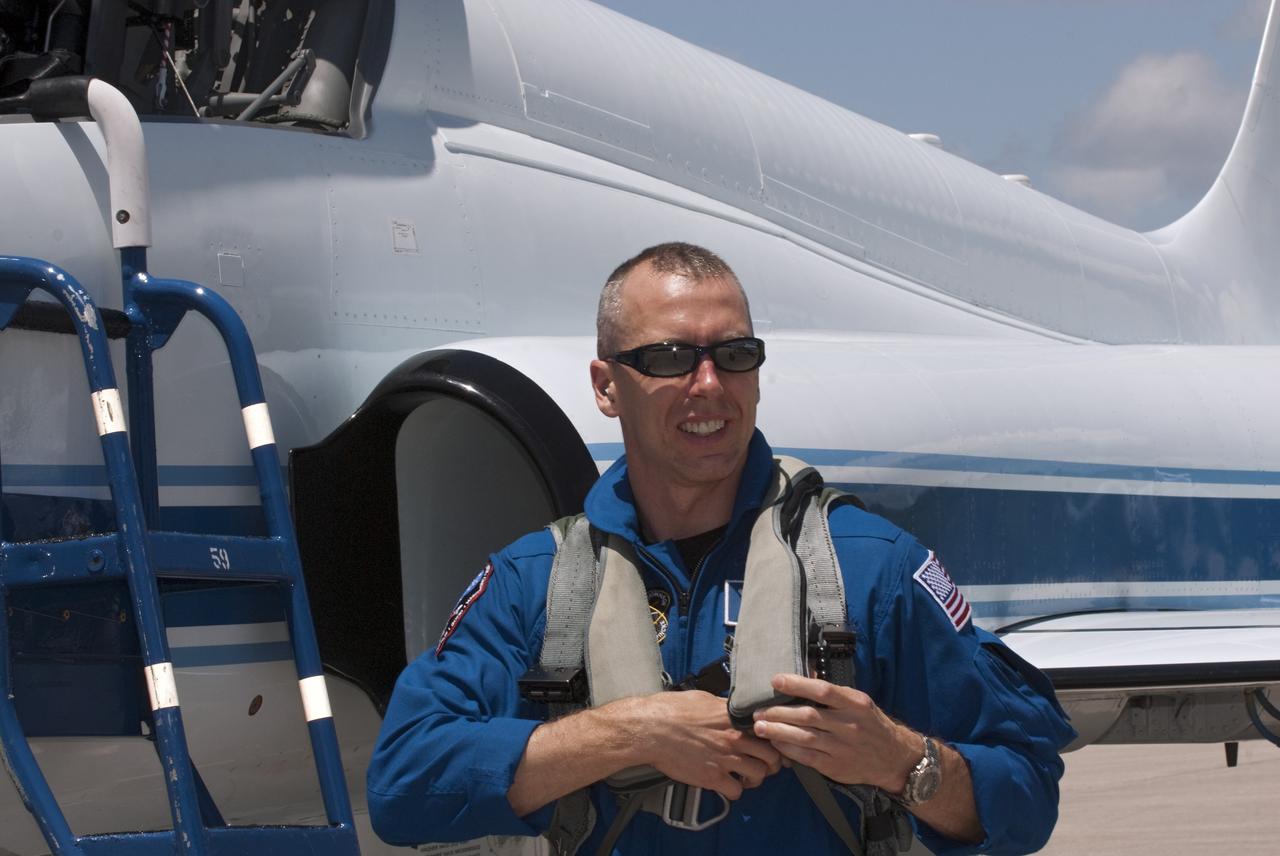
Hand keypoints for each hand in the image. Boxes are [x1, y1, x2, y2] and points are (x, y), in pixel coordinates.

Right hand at [607, 690, 782, 798]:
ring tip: (747, 776)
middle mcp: (734, 738)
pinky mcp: (712, 777)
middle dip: (771, 762)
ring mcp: (724, 759)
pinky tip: (728, 785)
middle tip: (764, 764)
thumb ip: (722, 706)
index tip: (772, 743)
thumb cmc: (670, 711)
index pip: (768, 729)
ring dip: (755, 778)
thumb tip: (730, 709)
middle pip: (771, 756)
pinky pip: (736, 791)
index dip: (773, 737)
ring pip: (759, 775)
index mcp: (733, 717)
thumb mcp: (702, 699)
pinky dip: (735, 791)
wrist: (650, 730)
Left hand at [751, 673, 919, 790]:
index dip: (797, 684)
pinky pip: (806, 757)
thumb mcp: (859, 702)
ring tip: (759, 726)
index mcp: (855, 703)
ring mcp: (841, 747)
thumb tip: (806, 676)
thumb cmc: (871, 725)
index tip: (776, 680)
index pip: (823, 690)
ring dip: (778, 731)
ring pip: (804, 737)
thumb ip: (835, 693)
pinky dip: (788, 749)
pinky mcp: (835, 766)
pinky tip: (775, 743)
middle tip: (758, 710)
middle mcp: (849, 725)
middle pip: (808, 716)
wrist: (894, 758)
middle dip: (779, 712)